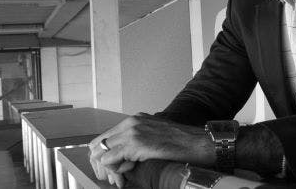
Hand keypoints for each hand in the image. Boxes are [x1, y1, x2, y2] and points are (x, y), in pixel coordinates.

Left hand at [89, 115, 213, 187]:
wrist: (197, 142)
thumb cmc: (182, 142)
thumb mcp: (156, 135)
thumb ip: (139, 141)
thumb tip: (125, 158)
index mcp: (136, 119)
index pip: (106, 136)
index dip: (104, 154)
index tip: (110, 168)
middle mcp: (131, 122)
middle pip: (98, 143)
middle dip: (100, 162)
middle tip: (110, 176)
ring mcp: (132, 132)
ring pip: (101, 152)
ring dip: (108, 168)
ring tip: (121, 176)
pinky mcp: (135, 144)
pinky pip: (110, 160)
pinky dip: (115, 170)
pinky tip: (129, 172)